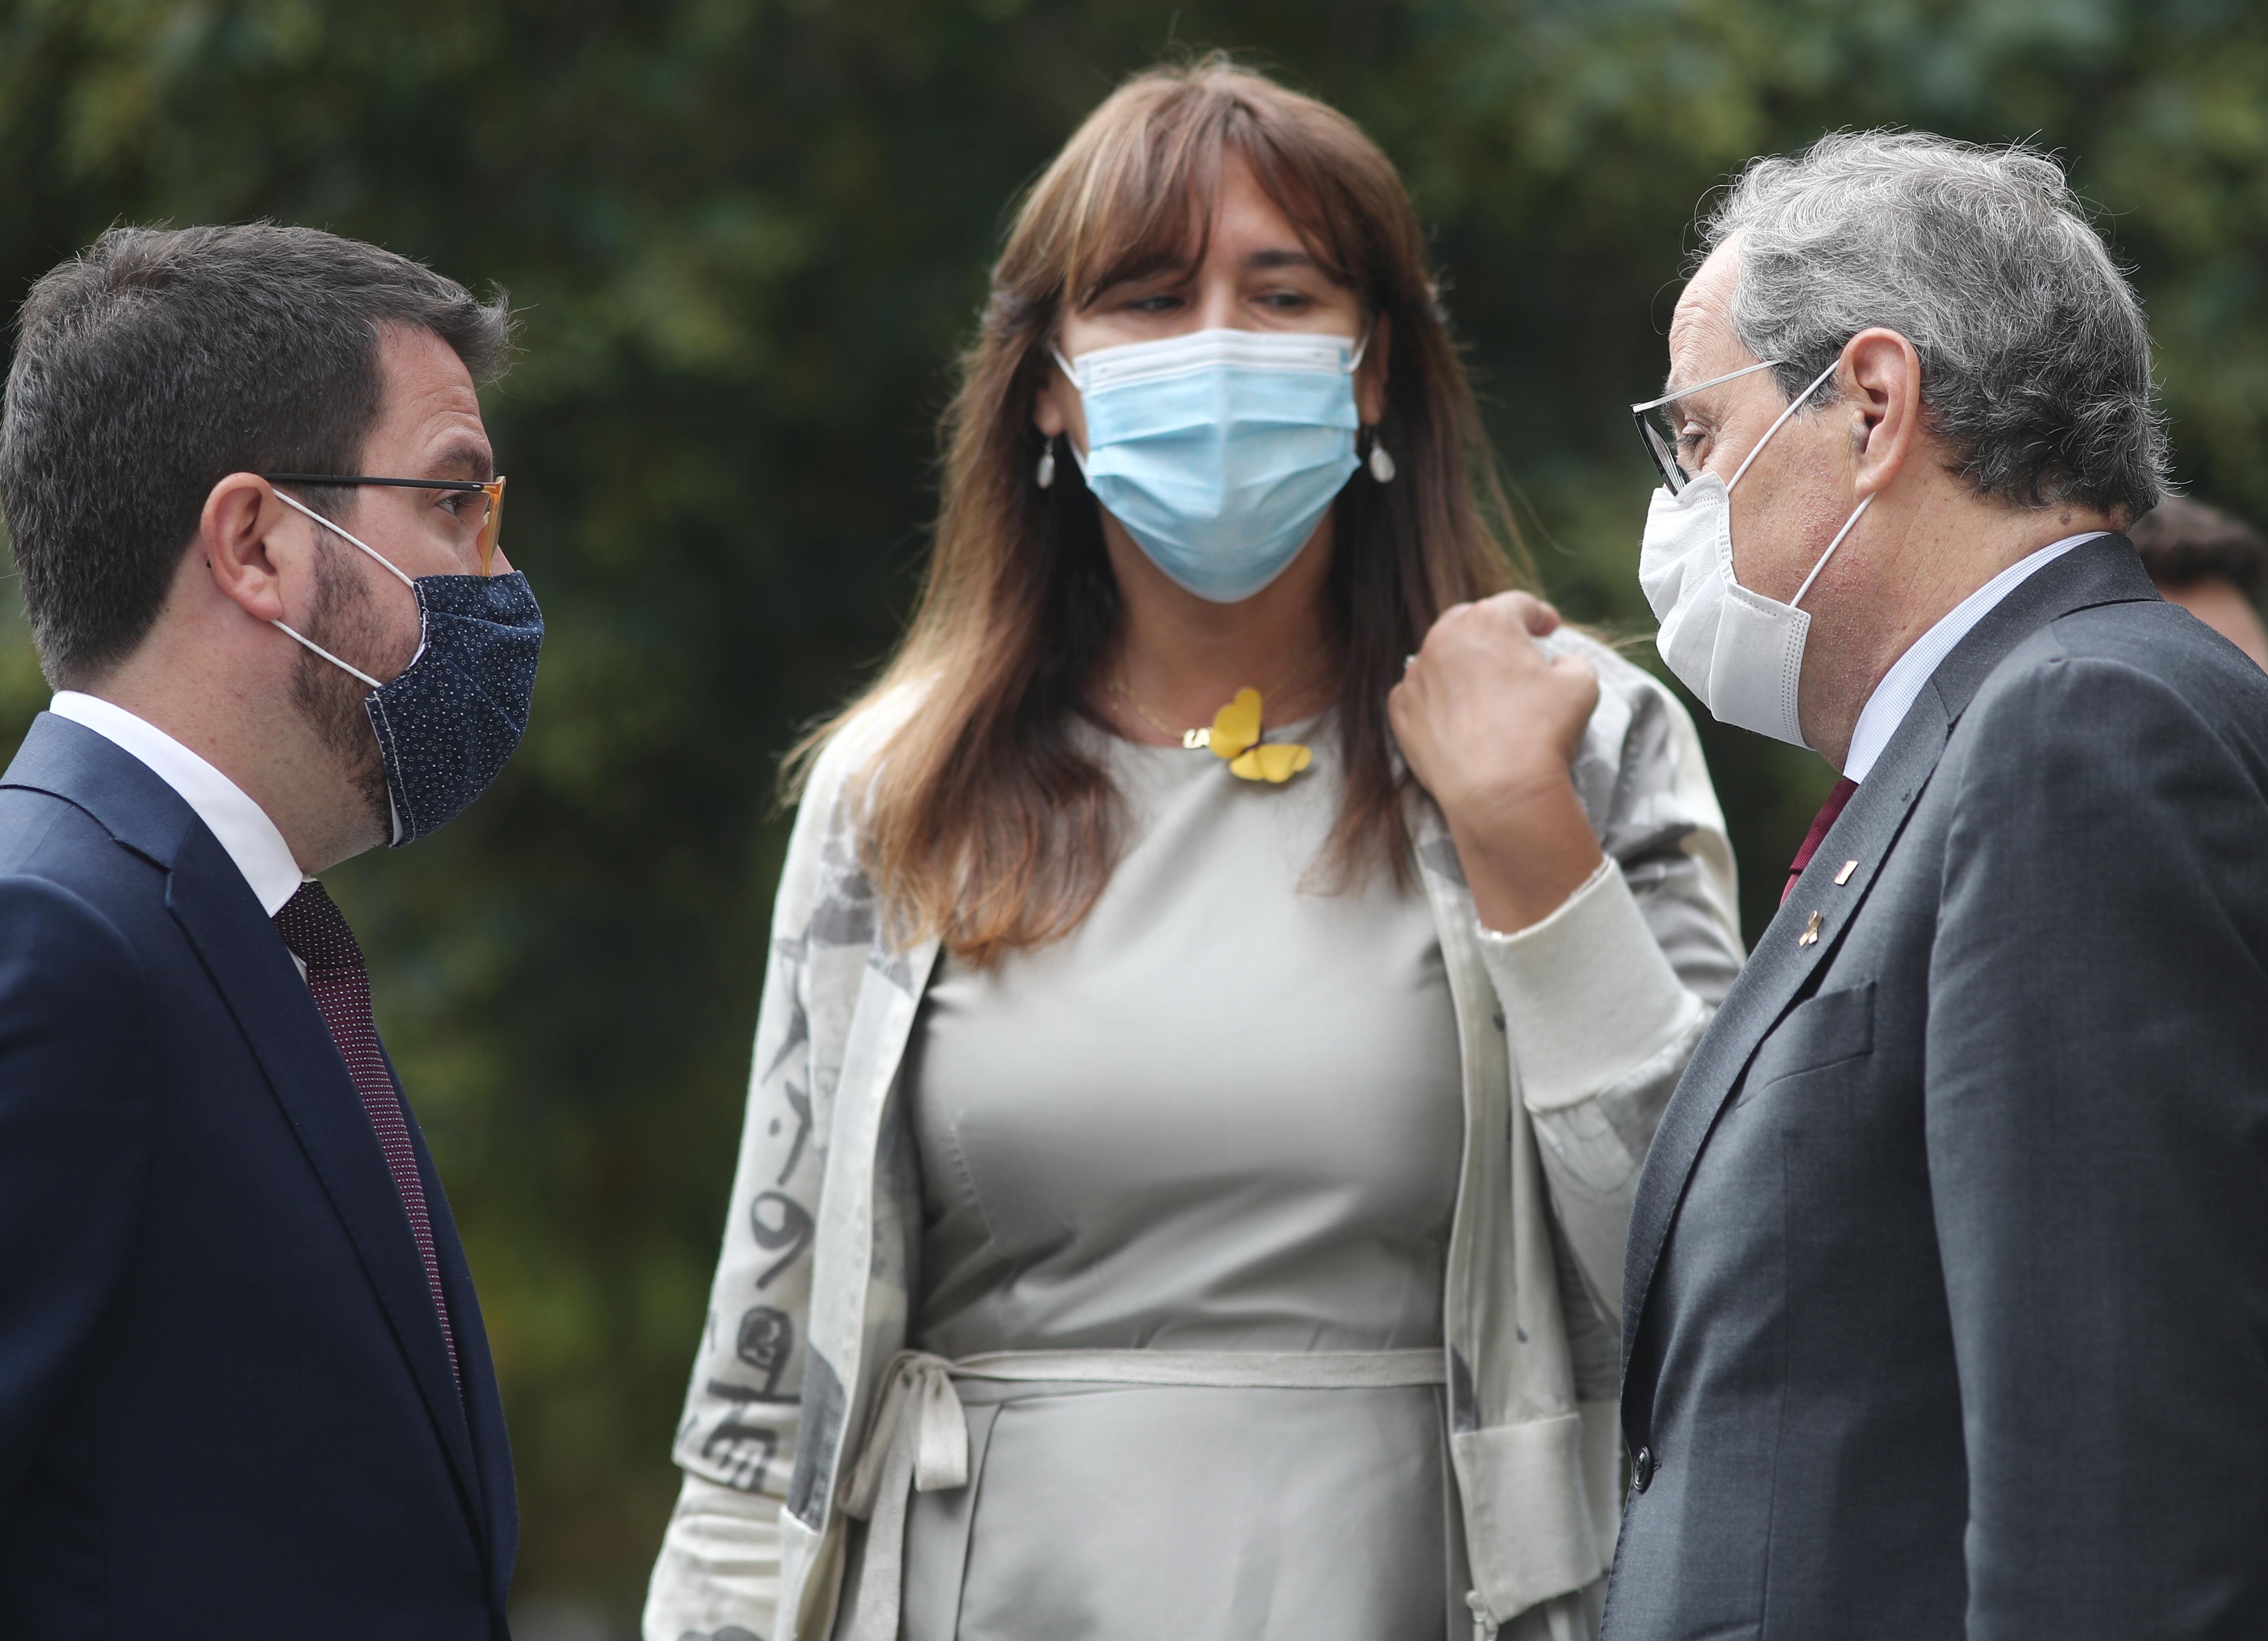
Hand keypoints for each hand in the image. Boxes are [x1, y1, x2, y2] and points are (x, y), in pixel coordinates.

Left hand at [1389, 592, 1605, 931]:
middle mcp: (1444, 638)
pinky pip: (1420, 694)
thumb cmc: (1542, 732)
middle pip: (1471, 622)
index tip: (1548, 629)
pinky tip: (1457, 718)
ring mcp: (1417, 674)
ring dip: (1462, 666)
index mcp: (1489, 621)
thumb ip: (1572, 660)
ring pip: (1441, 657)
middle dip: (1494, 633)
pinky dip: (1437, 700)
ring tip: (1484, 691)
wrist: (1498, 790)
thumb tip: (1558, 662)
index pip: (1518, 605)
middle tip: (1513, 653)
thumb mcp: (1580, 684)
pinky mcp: (1401, 709)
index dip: (1539, 615)